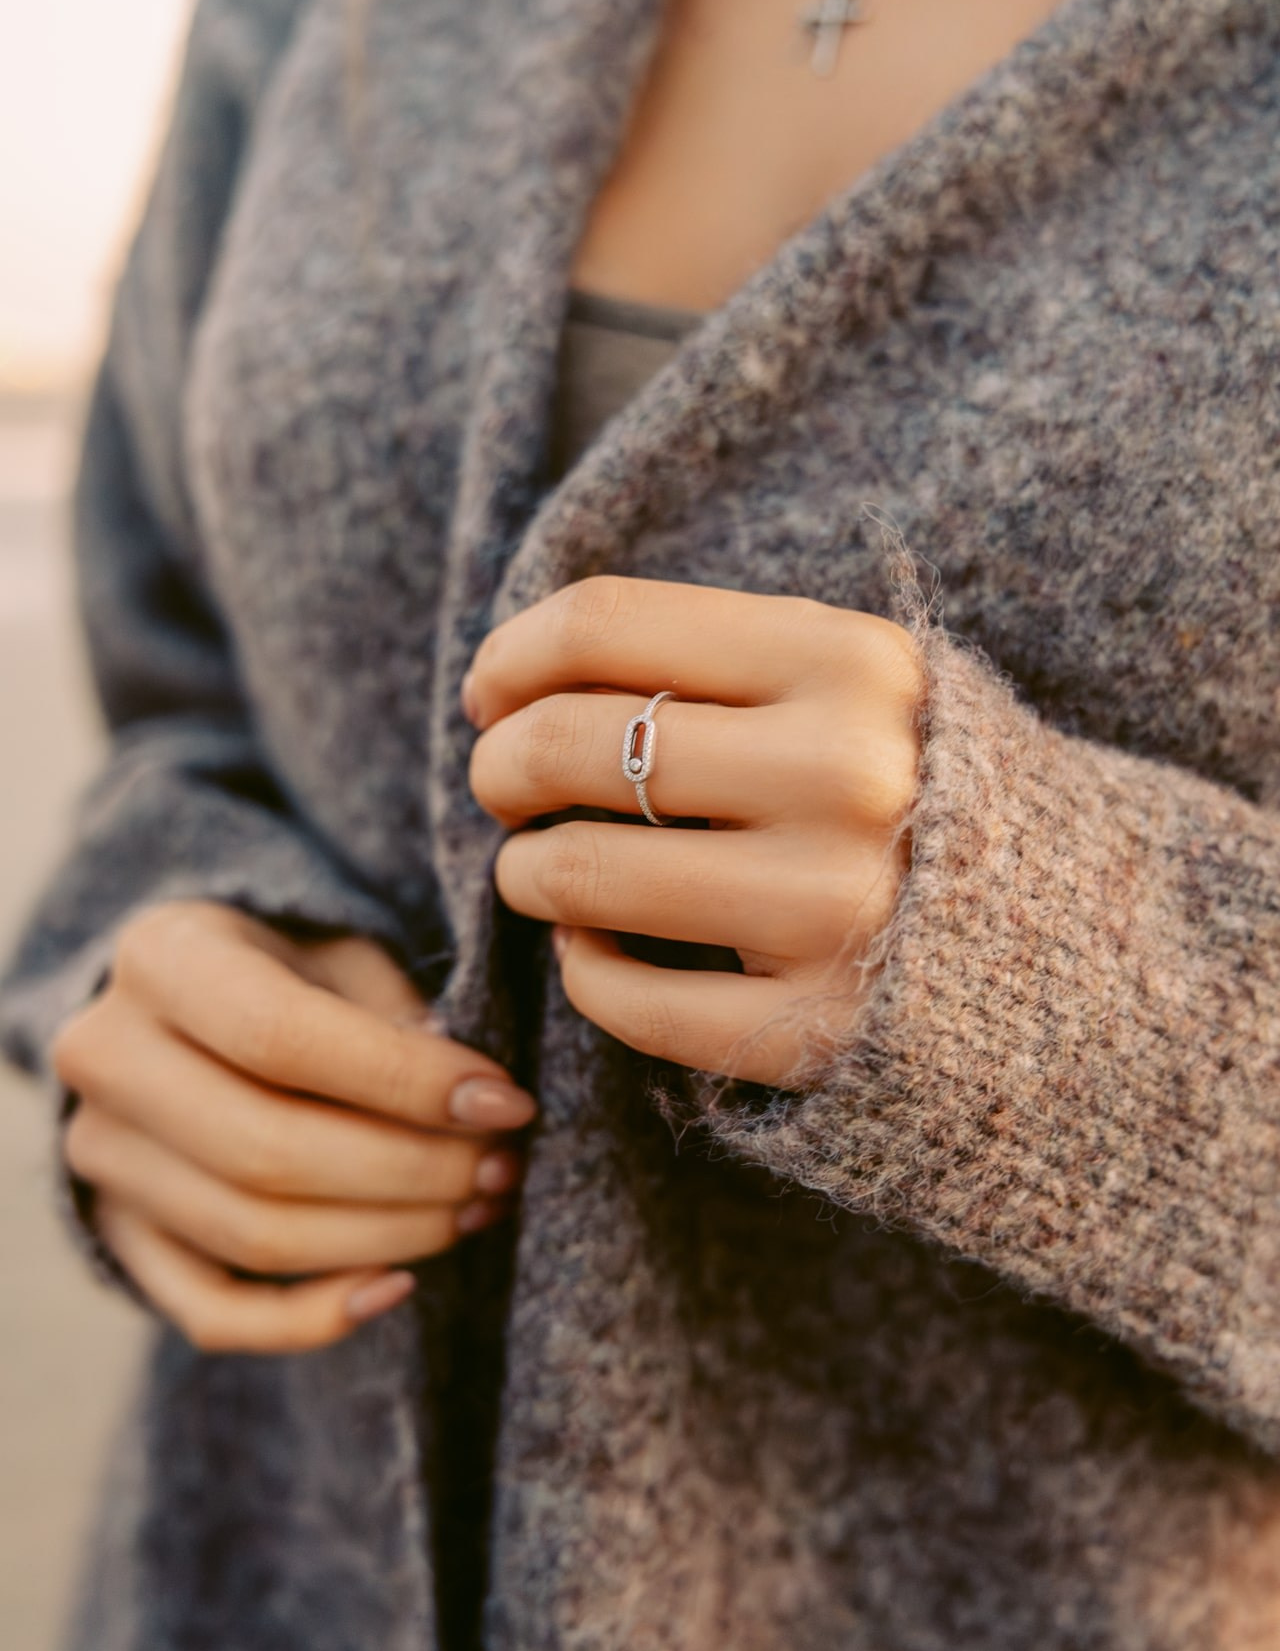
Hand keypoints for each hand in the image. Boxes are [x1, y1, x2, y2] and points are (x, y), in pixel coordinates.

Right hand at [50, 901, 533, 1352]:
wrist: (180, 1012)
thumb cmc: (287, 969)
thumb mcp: (337, 948)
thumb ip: (393, 1010)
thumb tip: (469, 1099)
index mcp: (160, 959)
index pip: (282, 1037)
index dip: (406, 1080)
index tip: (505, 1101)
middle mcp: (106, 1059)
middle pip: (265, 1150)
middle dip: (410, 1170)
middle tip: (500, 1167)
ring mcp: (103, 1158)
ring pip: (251, 1235)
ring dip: (385, 1236)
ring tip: (474, 1209)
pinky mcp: (118, 1235)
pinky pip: (212, 1311)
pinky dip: (308, 1318)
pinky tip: (395, 1285)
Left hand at [466, 576, 922, 1087]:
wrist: (1067, 943)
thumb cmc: (912, 794)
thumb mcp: (847, 686)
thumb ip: (708, 660)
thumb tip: (507, 681)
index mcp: (848, 661)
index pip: (602, 623)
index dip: (508, 657)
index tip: (488, 695)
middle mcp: (846, 775)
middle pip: (566, 743)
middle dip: (499, 767)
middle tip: (504, 788)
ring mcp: (835, 909)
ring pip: (574, 872)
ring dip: (525, 872)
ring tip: (542, 872)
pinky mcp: (817, 1028)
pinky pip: (619, 998)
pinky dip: (582, 972)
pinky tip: (600, 952)